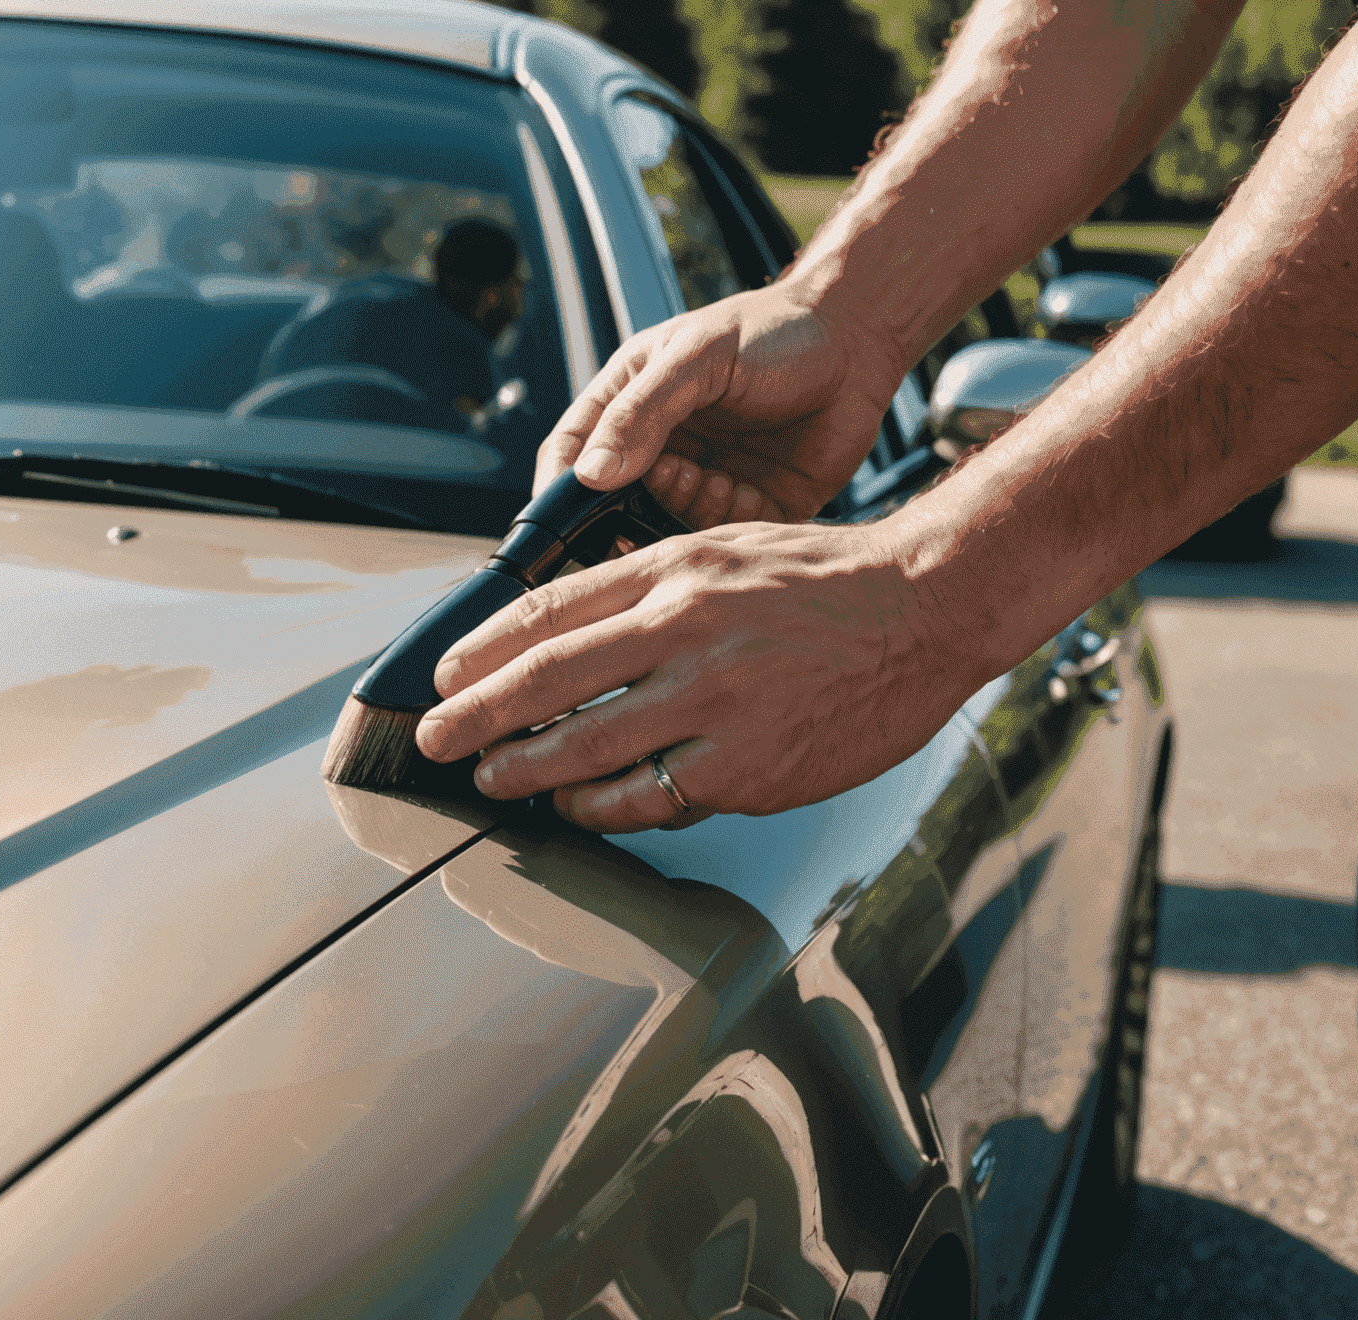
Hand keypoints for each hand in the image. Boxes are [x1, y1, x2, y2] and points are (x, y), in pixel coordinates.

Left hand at [413, 517, 984, 832]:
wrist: (924, 608)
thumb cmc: (824, 578)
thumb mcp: (725, 548)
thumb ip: (649, 585)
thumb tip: (571, 629)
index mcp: (673, 570)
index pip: (549, 610)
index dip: (483, 648)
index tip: (445, 673)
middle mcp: (683, 629)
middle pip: (548, 679)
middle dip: (475, 714)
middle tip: (433, 736)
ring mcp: (714, 702)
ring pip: (587, 745)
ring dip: (526, 767)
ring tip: (492, 778)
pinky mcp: (747, 765)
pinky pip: (651, 797)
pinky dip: (602, 808)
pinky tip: (578, 809)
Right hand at [533, 283, 902, 527]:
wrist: (858, 344)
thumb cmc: (774, 332)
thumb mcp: (699, 357)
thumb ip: (643, 411)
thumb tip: (591, 473)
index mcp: (629, 402)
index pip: (571, 456)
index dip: (559, 492)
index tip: (565, 522)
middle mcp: (659, 447)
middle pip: (614, 506)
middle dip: (635, 514)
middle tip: (676, 483)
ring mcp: (703, 480)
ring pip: (667, 529)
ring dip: (690, 515)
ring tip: (722, 480)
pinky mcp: (749, 507)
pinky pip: (724, 540)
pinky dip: (734, 524)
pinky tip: (755, 491)